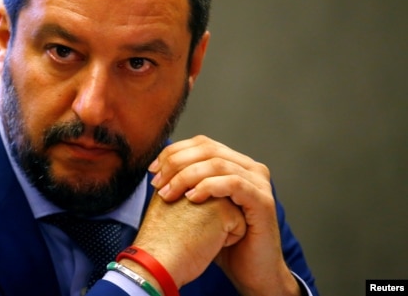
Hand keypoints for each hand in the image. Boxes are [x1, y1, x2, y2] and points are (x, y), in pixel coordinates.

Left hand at [149, 135, 300, 295]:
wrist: (250, 271)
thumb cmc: (223, 240)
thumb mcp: (201, 206)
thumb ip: (187, 184)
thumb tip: (156, 169)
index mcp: (235, 163)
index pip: (201, 143)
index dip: (174, 152)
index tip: (153, 170)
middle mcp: (250, 167)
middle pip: (208, 149)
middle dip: (176, 163)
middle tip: (158, 183)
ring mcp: (259, 182)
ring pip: (217, 164)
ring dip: (187, 176)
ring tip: (169, 193)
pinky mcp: (263, 201)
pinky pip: (233, 183)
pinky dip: (209, 186)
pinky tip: (191, 198)